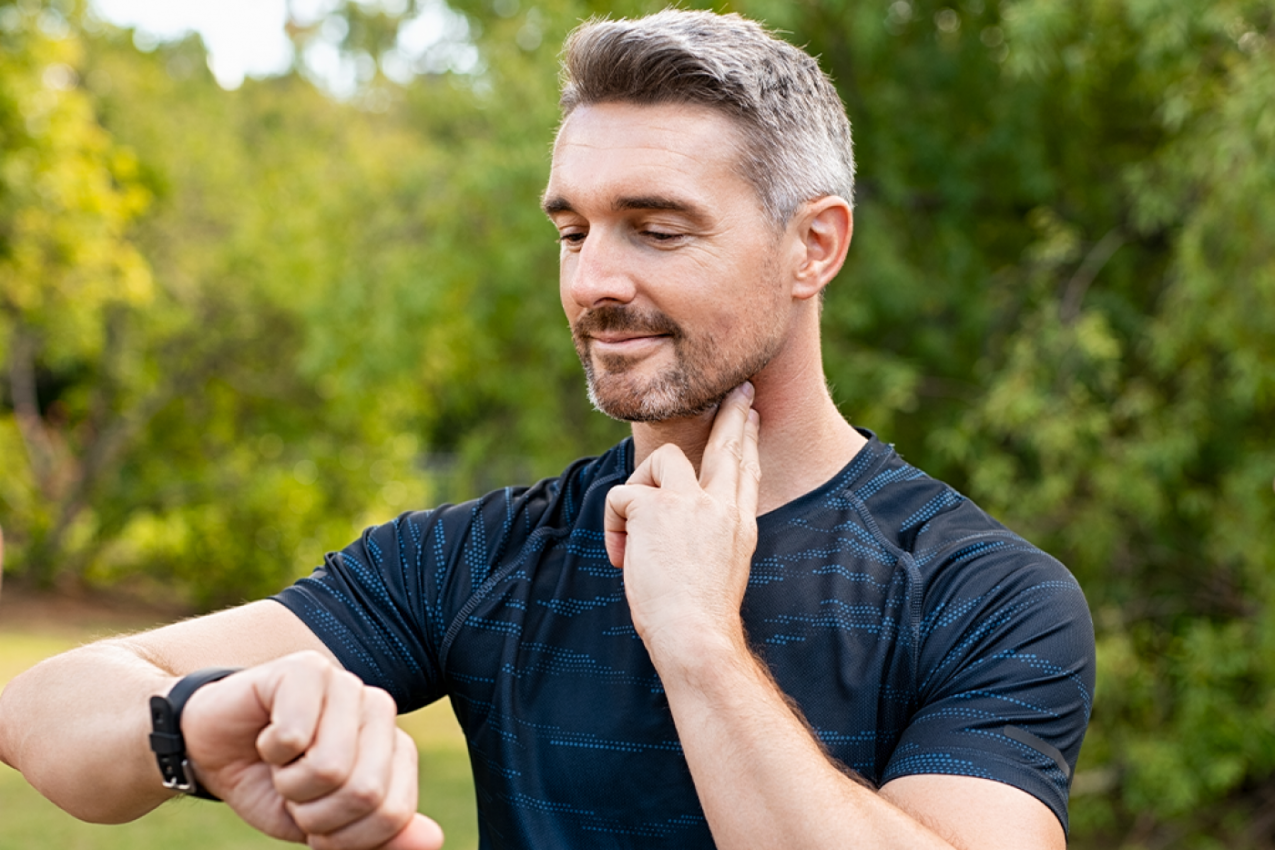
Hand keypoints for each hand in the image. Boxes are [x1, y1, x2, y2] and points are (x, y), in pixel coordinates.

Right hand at [181, 651, 443, 849]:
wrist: (210, 751)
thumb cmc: (271, 787)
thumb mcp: (323, 828)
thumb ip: (380, 835)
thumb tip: (433, 840)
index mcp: (394, 749)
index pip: (393, 814)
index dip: (342, 837)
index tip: (315, 820)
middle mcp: (379, 710)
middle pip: (365, 792)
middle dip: (315, 813)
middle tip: (293, 789)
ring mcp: (345, 683)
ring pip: (331, 766)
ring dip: (290, 783)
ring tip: (280, 762)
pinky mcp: (305, 668)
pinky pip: (294, 735)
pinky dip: (269, 752)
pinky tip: (265, 735)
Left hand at [604, 382, 761, 653]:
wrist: (696, 635)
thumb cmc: (699, 620)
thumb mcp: (720, 569)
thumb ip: (708, 536)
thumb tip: (672, 521)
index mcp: (740, 524)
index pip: (744, 470)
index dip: (746, 441)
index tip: (750, 416)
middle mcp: (722, 506)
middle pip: (728, 446)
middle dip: (733, 415)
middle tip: (740, 390)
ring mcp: (691, 503)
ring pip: (661, 459)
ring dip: (638, 489)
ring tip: (636, 536)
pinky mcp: (655, 507)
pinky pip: (620, 496)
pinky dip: (613, 526)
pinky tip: (623, 555)